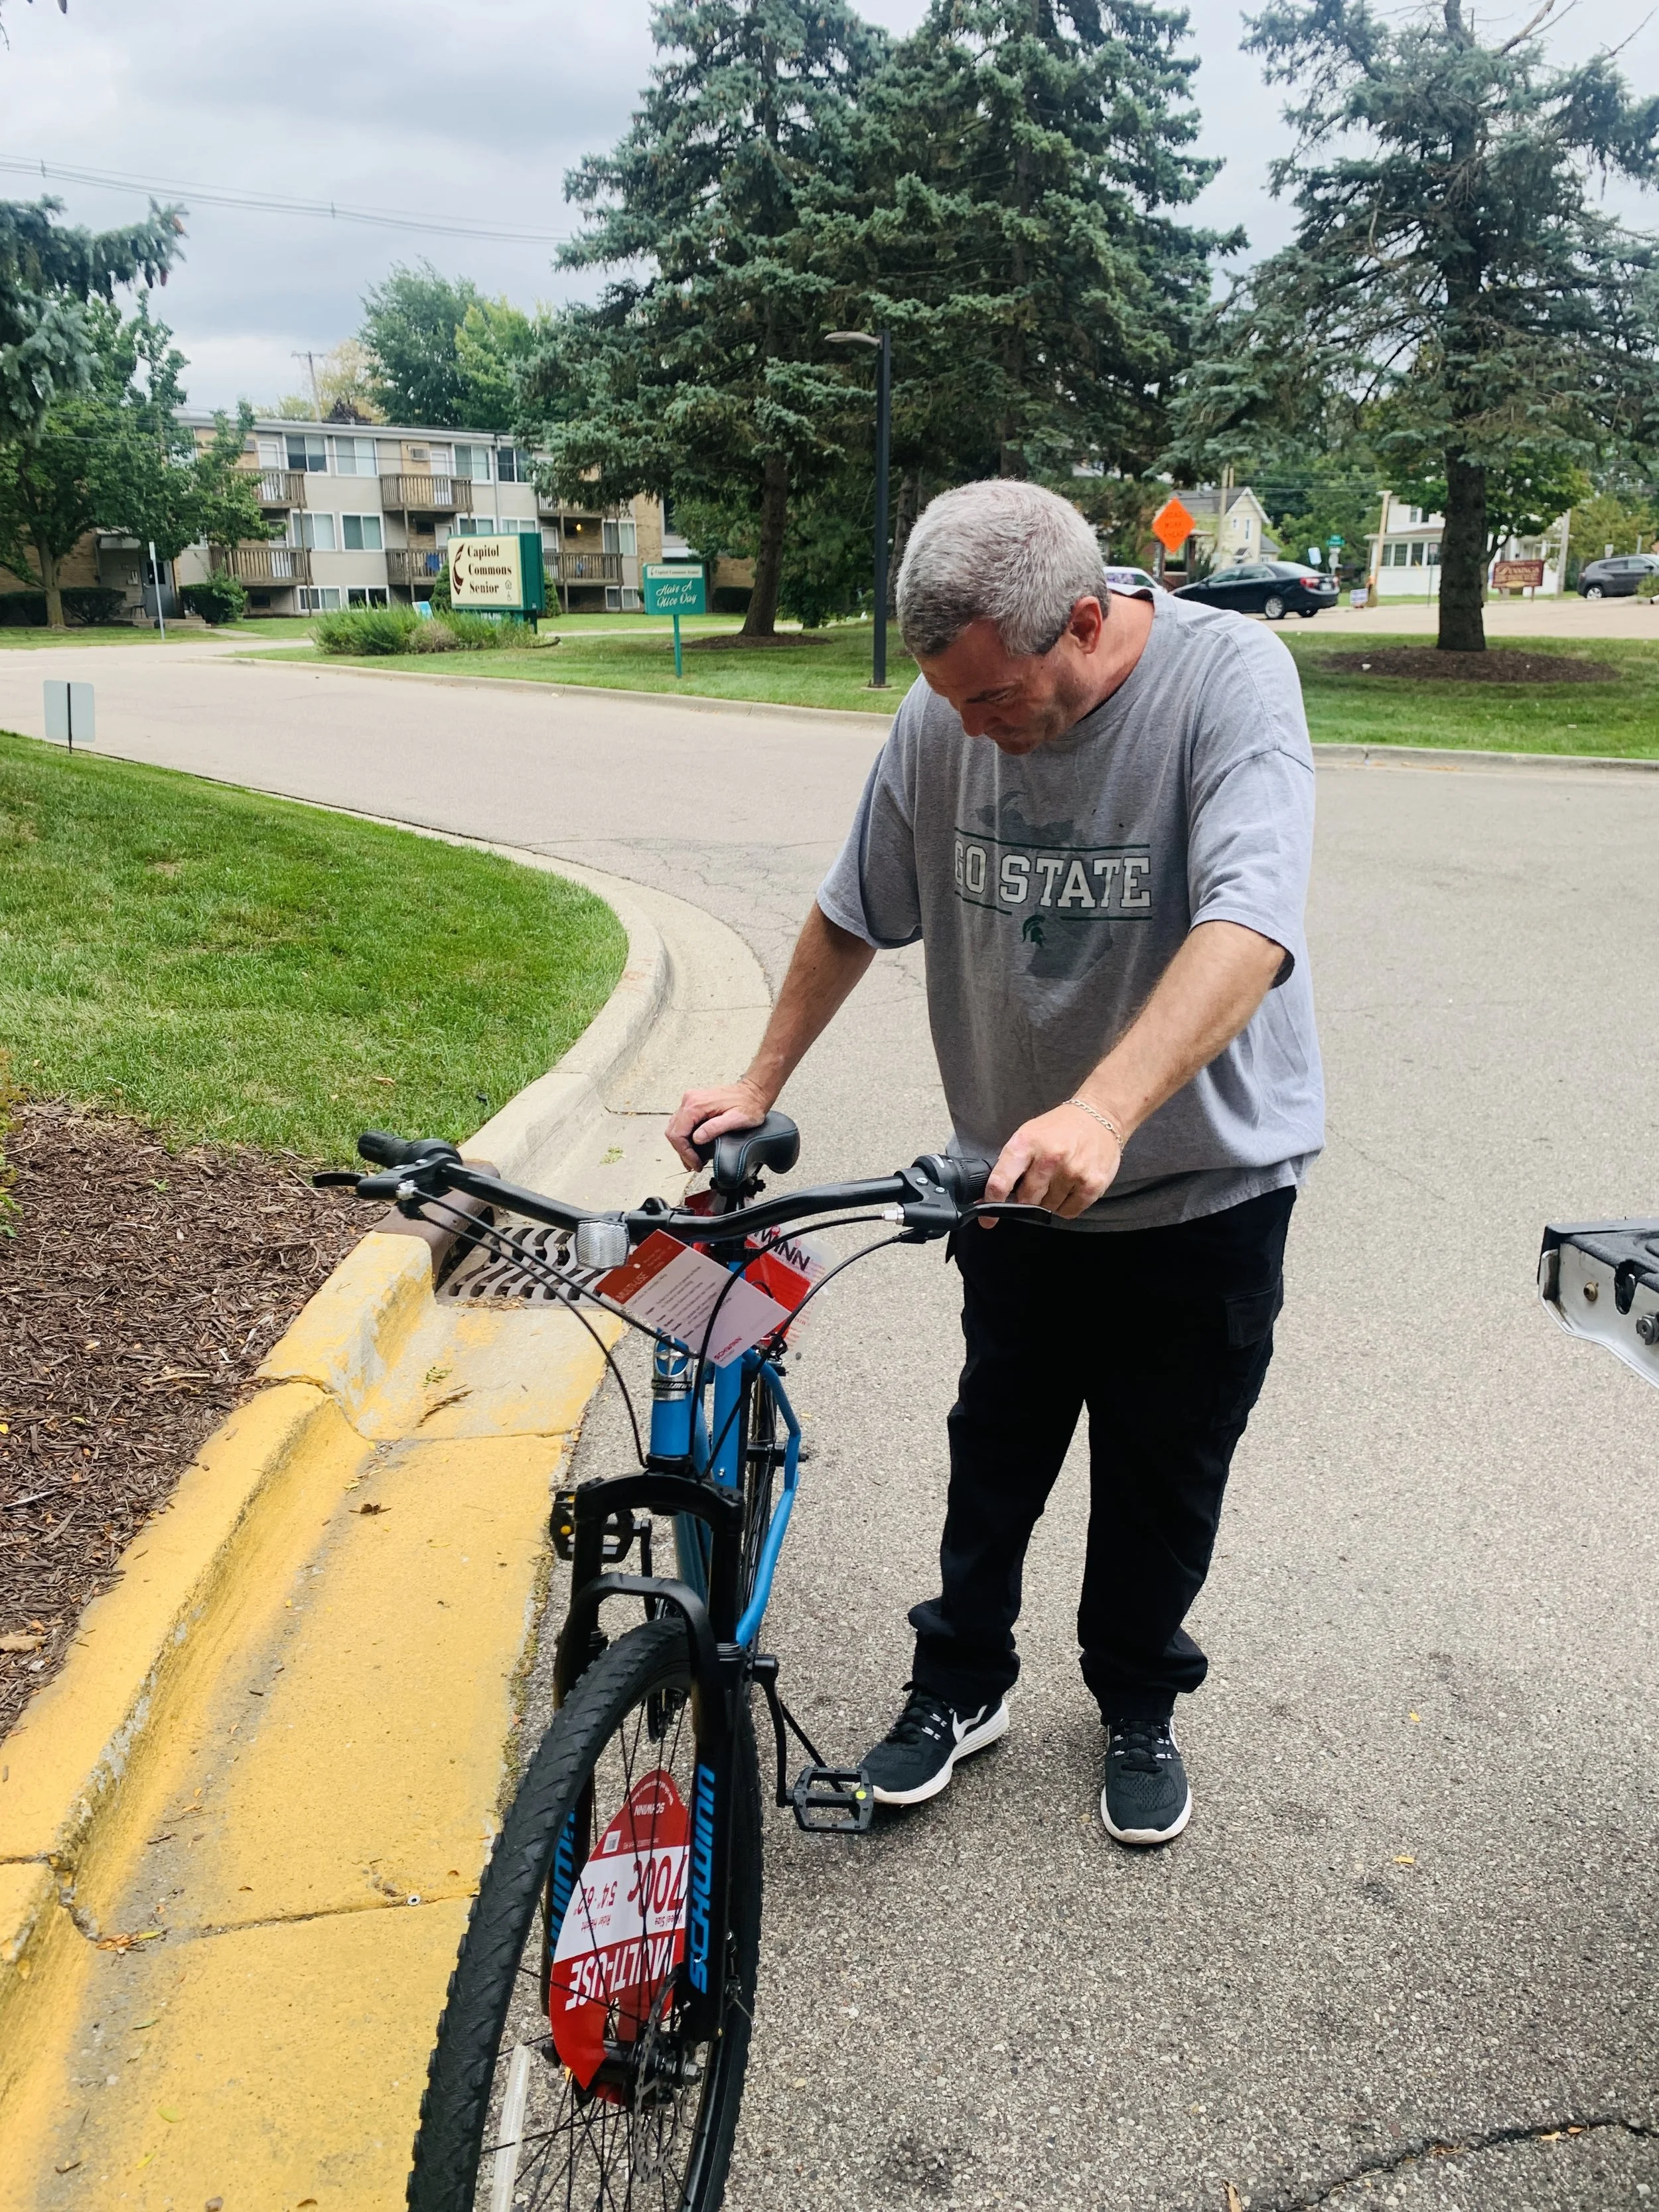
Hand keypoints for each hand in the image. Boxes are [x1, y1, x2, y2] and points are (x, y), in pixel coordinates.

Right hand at [666, 1078, 772, 1170]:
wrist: (753, 1093)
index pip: (678, 1133)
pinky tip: (694, 1146)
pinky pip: (682, 1122)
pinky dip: (685, 1136)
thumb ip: (715, 1128)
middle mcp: (690, 1100)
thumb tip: (697, 1138)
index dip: (684, 1152)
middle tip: (693, 1164)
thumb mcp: (736, 1120)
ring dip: (682, 1145)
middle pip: (673, 1131)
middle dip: (682, 1151)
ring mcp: (691, 1101)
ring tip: (693, 1159)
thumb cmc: (748, 1105)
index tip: (695, 1163)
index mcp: (696, 1105)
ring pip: (675, 1127)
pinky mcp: (694, 1103)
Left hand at [982, 1103, 1123, 1225]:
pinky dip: (1065, 1206)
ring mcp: (1072, 1172)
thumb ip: (1009, 1165)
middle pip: (1026, 1200)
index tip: (988, 1218)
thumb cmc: (1058, 1129)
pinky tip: (1070, 1187)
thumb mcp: (1027, 1135)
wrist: (1099, 1116)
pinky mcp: (1092, 1184)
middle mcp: (1049, 1158)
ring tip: (1058, 1180)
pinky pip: (1068, 1212)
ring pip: (1048, 1208)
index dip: (991, 1203)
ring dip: (1048, 1201)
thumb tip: (988, 1196)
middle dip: (1026, 1199)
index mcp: (1026, 1143)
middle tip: (1036, 1185)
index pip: (1001, 1181)